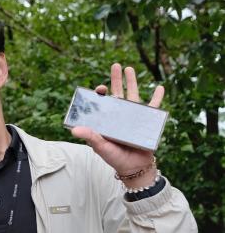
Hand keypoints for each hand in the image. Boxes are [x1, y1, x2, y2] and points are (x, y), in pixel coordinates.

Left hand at [71, 64, 162, 187]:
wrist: (134, 168)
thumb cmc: (115, 158)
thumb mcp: (101, 147)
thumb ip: (90, 137)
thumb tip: (74, 129)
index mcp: (107, 120)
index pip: (103, 103)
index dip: (100, 94)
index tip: (100, 88)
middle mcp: (119, 116)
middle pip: (118, 94)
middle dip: (116, 80)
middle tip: (115, 65)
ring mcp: (133, 117)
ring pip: (134, 95)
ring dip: (132, 82)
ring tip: (129, 68)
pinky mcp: (147, 122)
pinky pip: (154, 107)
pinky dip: (157, 97)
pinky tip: (160, 88)